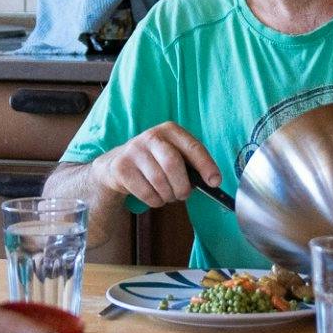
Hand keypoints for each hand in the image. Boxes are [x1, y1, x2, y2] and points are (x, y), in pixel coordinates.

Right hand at [90, 121, 222, 208]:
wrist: (118, 163)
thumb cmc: (156, 161)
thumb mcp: (174, 155)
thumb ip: (192, 165)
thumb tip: (211, 182)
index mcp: (170, 130)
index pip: (193, 147)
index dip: (206, 166)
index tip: (215, 182)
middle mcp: (151, 136)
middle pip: (173, 164)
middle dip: (182, 186)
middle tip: (183, 195)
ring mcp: (134, 151)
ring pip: (159, 181)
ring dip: (168, 196)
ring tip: (168, 195)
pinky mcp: (122, 167)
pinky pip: (146, 192)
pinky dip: (155, 201)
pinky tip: (154, 196)